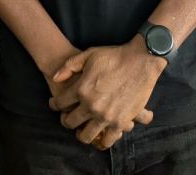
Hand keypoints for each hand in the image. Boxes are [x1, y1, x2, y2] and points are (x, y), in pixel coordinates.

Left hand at [48, 38, 165, 147]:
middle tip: (67, 117)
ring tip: (83, 128)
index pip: (60, 103)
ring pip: (86, 136)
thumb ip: (70, 66)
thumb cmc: (114, 56)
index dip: (54, 104)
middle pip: (70, 122)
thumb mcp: (89, 54)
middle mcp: (91, 105)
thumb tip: (55, 78)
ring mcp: (105, 116)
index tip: (55, 104)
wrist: (141, 61)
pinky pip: (107, 141)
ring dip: (82, 133)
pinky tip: (101, 133)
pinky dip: (102, 139)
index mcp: (81, 88)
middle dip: (65, 120)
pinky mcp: (120, 123)